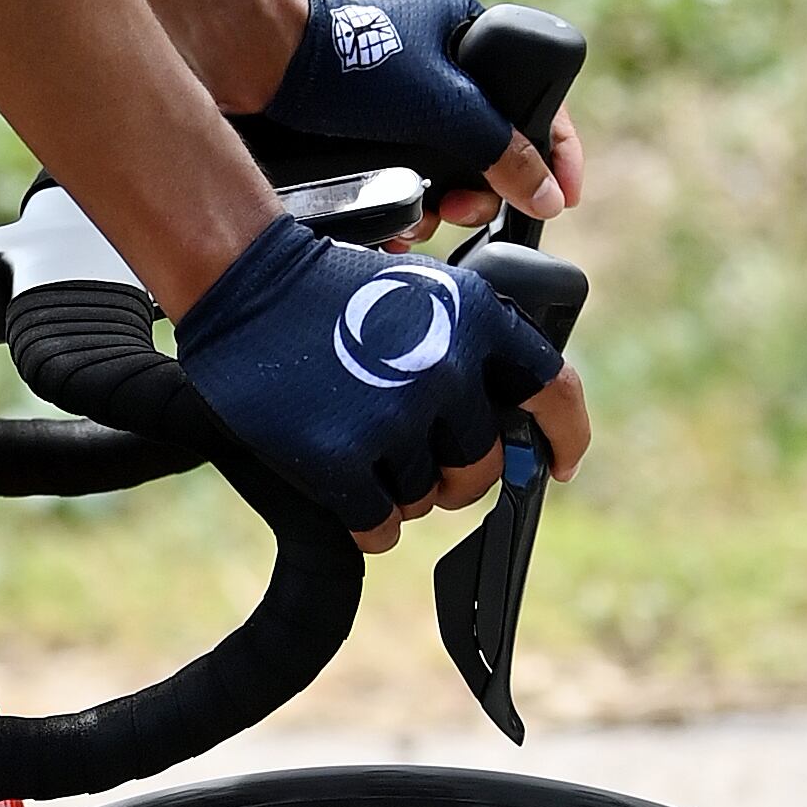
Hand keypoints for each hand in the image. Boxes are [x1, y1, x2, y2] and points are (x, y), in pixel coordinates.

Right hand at [172, 216, 578, 548]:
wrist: (242, 280)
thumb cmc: (327, 290)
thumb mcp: (423, 292)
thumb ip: (471, 349)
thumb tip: (506, 429)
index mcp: (477, 320)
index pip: (554, 391)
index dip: (564, 438)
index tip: (558, 465)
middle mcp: (446, 369)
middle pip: (483, 466)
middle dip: (457, 479)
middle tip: (426, 470)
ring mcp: (393, 415)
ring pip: (427, 498)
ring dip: (401, 493)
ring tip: (364, 457)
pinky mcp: (340, 457)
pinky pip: (379, 525)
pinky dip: (370, 526)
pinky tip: (351, 503)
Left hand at [243, 0, 585, 228]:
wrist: (260, 67)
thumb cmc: (351, 66)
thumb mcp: (444, 107)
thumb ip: (503, 150)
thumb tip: (549, 196)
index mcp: (470, 35)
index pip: (536, 95)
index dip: (558, 150)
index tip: (566, 197)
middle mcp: (442, 70)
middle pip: (490, 147)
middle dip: (481, 192)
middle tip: (463, 212)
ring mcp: (404, 105)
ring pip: (446, 172)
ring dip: (440, 207)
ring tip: (421, 219)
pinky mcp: (368, 135)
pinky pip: (406, 179)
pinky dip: (405, 206)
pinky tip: (394, 229)